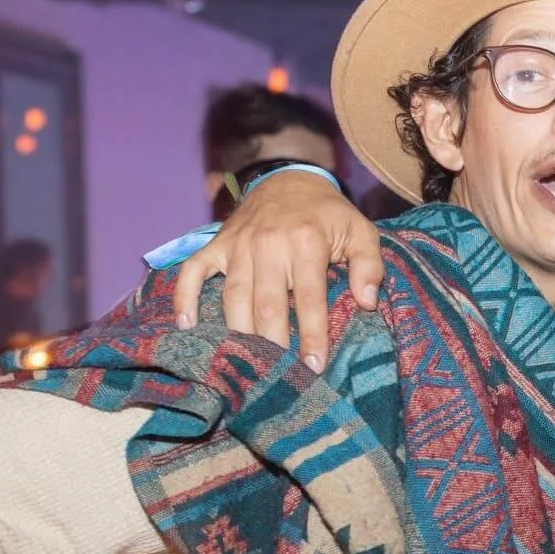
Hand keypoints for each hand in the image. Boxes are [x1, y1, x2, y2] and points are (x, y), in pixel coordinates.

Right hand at [170, 170, 381, 371]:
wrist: (289, 178)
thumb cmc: (329, 214)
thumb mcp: (361, 232)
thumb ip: (370, 266)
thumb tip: (366, 302)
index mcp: (306, 242)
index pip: (309, 298)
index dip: (311, 335)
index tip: (314, 366)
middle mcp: (268, 244)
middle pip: (266, 304)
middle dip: (273, 343)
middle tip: (280, 375)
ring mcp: (238, 245)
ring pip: (233, 296)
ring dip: (239, 332)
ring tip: (247, 364)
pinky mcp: (217, 244)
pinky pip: (193, 271)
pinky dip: (185, 297)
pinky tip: (186, 326)